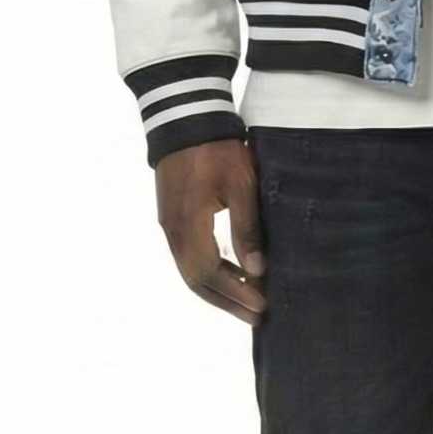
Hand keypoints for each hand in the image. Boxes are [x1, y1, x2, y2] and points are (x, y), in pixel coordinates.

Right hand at [154, 138, 266, 324]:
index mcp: (188, 225)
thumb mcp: (241, 186)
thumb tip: (256, 271)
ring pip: (190, 270)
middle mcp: (173, 231)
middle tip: (257, 316)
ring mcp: (169, 224)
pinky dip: (210, 270)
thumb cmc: (217, 150)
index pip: (209, 273)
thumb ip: (247, 229)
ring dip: (218, 288)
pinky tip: (232, 273)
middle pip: (196, 280)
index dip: (236, 293)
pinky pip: (188, 255)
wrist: (184, 117)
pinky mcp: (172, 216)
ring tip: (248, 301)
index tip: (262, 306)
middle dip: (228, 301)